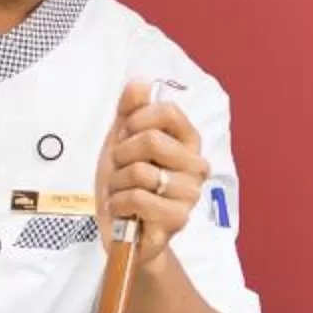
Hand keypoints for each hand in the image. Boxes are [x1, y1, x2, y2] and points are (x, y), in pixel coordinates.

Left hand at [94, 80, 207, 264]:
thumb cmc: (125, 184)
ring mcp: (189, 195)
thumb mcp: (120, 142)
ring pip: (140, 172)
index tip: (125, 136)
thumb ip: (129, 111)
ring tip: (121, 193)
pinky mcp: (177, 221)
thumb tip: (140, 83)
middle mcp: (196, 168)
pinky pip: (138, 199)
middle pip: (151, 140)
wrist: (120, 229)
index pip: (169, 111)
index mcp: (188, 144)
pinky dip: (118, 204)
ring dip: (117, 183)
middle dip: (122, 155)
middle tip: (120, 169)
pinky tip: (122, 210)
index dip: (137, 120)